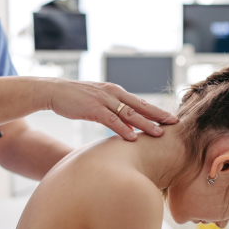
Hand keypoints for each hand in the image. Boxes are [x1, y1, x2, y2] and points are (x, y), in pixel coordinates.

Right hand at [44, 79, 178, 140]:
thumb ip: (112, 110)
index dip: (157, 110)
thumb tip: (125, 123)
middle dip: (159, 115)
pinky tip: (132, 138)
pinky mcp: (93, 108)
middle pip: (141, 106)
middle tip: (175, 124)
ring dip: (145, 124)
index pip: (140, 102)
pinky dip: (123, 129)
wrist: (53, 90)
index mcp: (115, 91)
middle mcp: (113, 93)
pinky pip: (111, 120)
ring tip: (159, 134)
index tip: (171, 118)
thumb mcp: (97, 101)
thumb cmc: (74, 98)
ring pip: (129, 113)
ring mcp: (103, 100)